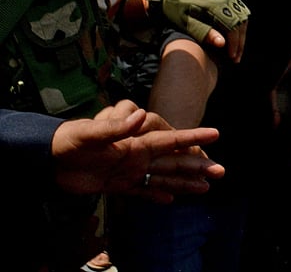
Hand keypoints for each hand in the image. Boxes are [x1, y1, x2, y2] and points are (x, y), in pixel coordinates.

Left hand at [52, 100, 224, 203]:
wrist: (46, 158)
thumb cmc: (67, 140)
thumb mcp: (90, 132)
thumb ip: (115, 126)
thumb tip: (141, 115)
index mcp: (136, 143)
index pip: (171, 140)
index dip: (193, 137)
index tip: (215, 133)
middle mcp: (138, 156)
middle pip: (174, 161)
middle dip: (198, 166)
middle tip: (221, 171)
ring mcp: (128, 171)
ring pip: (163, 178)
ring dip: (184, 182)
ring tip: (206, 188)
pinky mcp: (116, 185)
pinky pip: (141, 192)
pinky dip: (156, 195)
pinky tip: (171, 199)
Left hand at [148, 0, 249, 54]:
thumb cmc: (178, 11)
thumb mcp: (187, 23)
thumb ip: (204, 33)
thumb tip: (222, 44)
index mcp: (214, 6)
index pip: (231, 27)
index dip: (233, 44)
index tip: (231, 57)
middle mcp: (224, 0)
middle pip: (239, 25)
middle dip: (239, 44)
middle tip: (235, 59)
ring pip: (242, 21)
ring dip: (241, 38)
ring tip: (236, 52)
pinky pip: (240, 16)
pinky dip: (239, 29)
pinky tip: (235, 40)